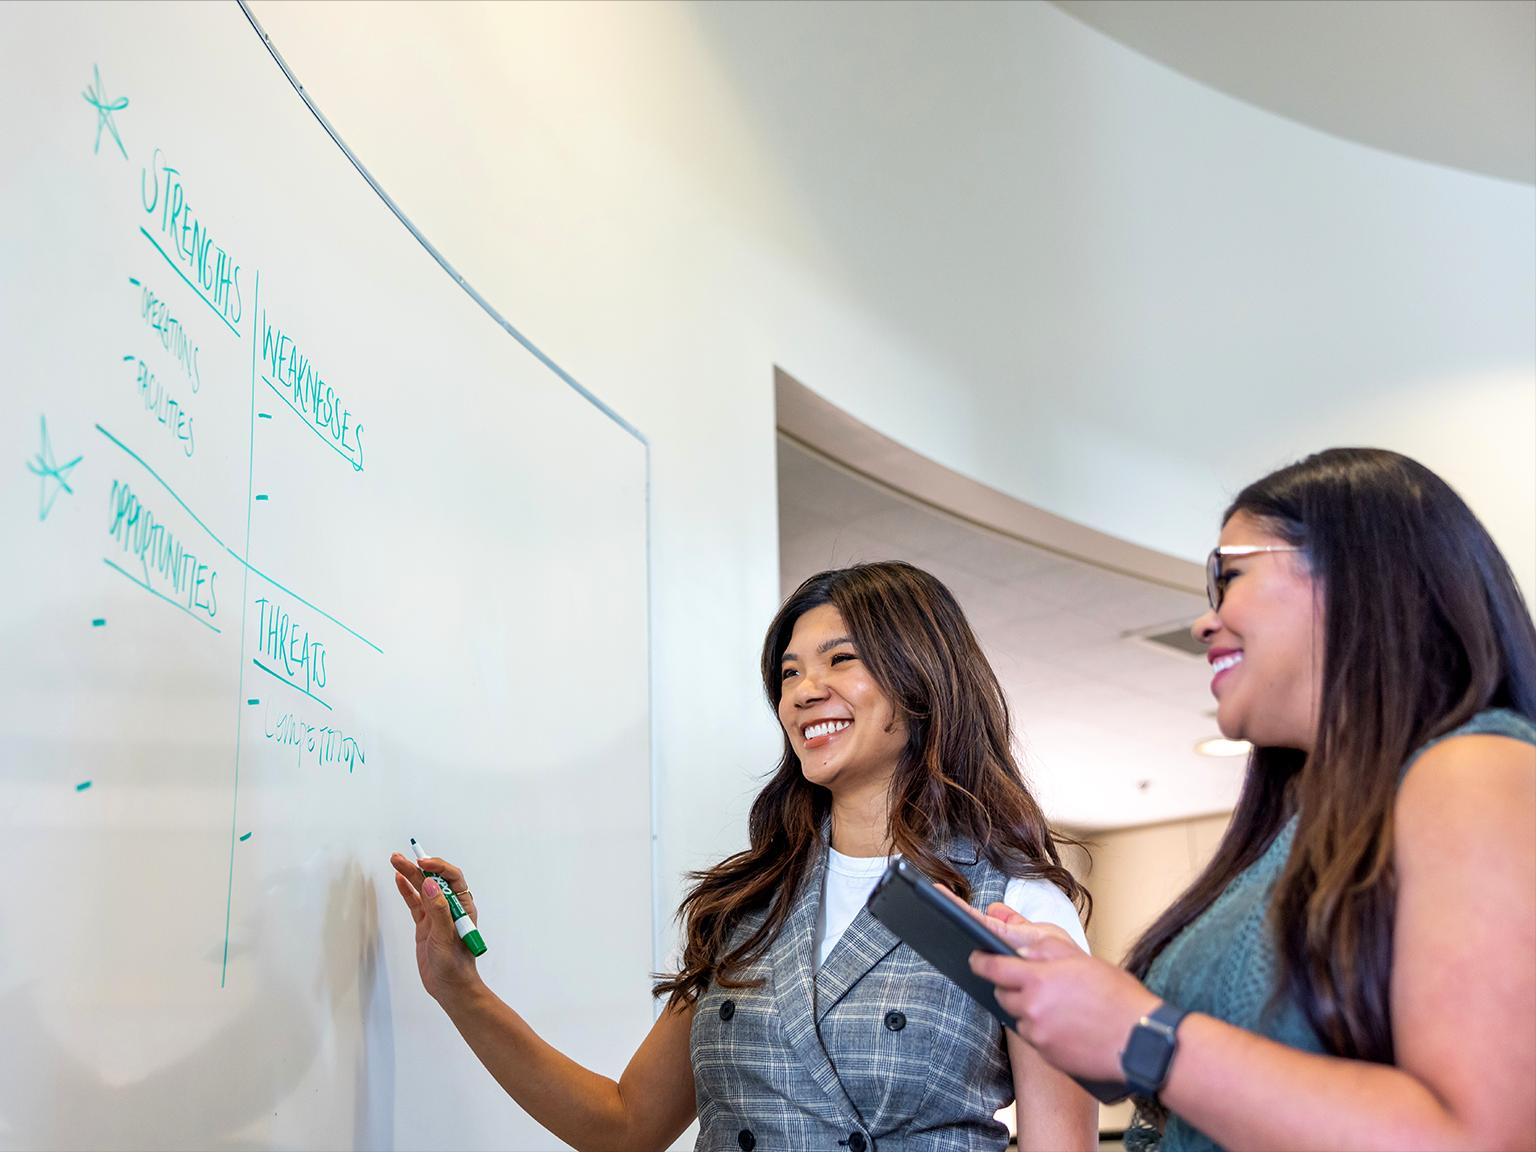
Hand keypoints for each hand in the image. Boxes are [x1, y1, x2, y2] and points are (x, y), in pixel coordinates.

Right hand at [389, 851, 484, 1006]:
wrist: (450, 987)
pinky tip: (399, 879)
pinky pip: (415, 904)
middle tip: (399, 857)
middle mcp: (449, 908)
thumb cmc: (455, 964)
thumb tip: (430, 884)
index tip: (423, 863)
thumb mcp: (446, 936)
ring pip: (421, 890)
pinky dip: (407, 891)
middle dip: (417, 867)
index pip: (452, 879)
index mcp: (462, 907)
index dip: (438, 867)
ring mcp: (436, 916)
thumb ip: (438, 910)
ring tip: (395, 861)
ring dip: (409, 875)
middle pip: (433, 881)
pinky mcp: (425, 925)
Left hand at [967, 902, 1159, 1083]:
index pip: (992, 967)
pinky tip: (1063, 1023)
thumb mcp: (1080, 959)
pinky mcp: (1048, 1056)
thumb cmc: (1117, 997)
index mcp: (1037, 979)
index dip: (980, 961)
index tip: (975, 957)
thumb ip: (1043, 949)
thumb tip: (1014, 944)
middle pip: (1002, 994)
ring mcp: (1039, 1035)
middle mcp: (1032, 1008)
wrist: (1141, 1041)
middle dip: (1008, 985)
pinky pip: (1033, 1038)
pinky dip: (1041, 1028)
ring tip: (1056, 1003)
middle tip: (1031, 981)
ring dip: (1027, 1008)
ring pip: (1017, 1016)